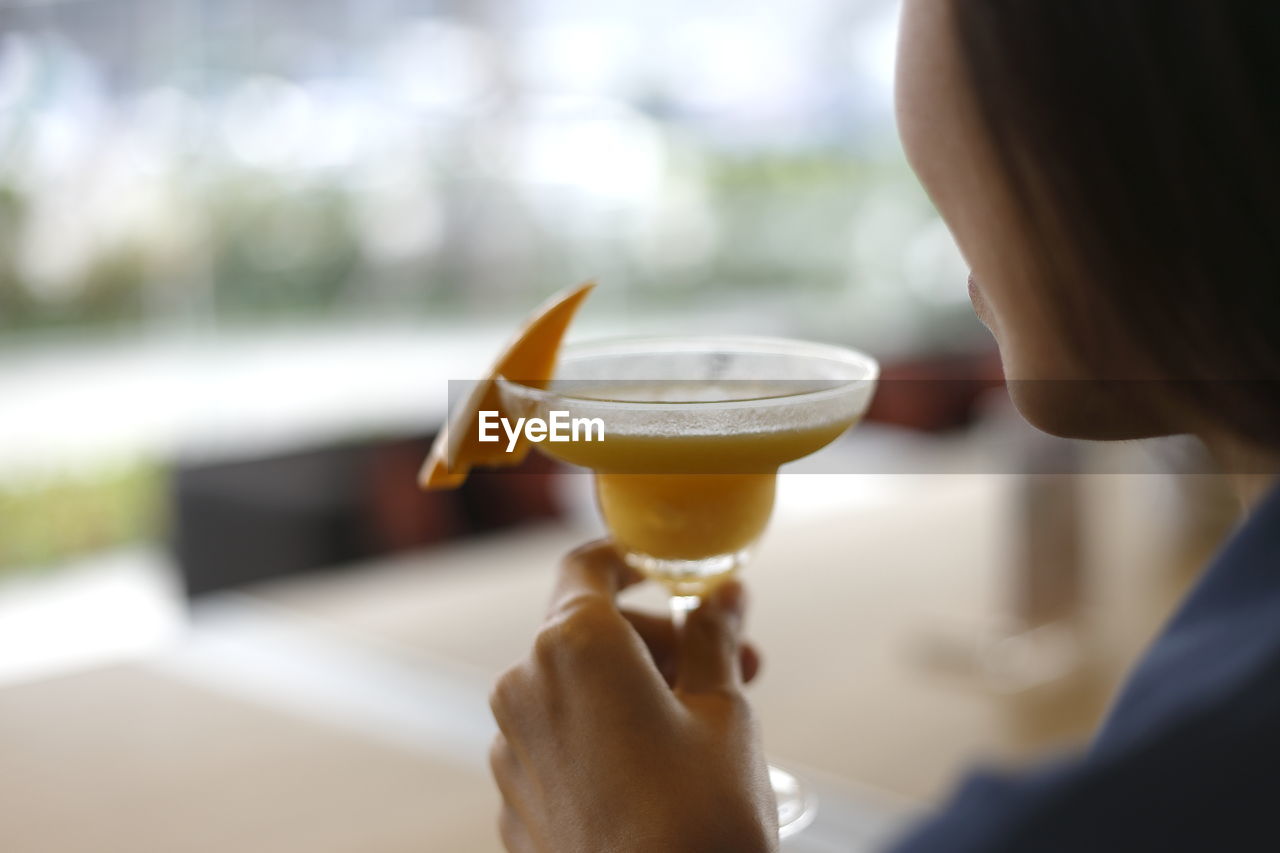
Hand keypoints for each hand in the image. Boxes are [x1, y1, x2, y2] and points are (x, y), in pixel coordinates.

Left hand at [489, 541, 777, 852]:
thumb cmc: (700, 816)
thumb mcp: (726, 711)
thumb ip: (714, 636)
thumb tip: (722, 593)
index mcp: (573, 644)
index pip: (588, 565)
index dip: (632, 560)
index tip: (671, 573)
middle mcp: (524, 685)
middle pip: (587, 628)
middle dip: (661, 638)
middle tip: (735, 665)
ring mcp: (511, 747)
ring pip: (572, 687)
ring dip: (633, 687)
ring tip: (704, 725)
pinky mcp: (513, 799)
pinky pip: (558, 741)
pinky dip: (601, 735)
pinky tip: (658, 775)